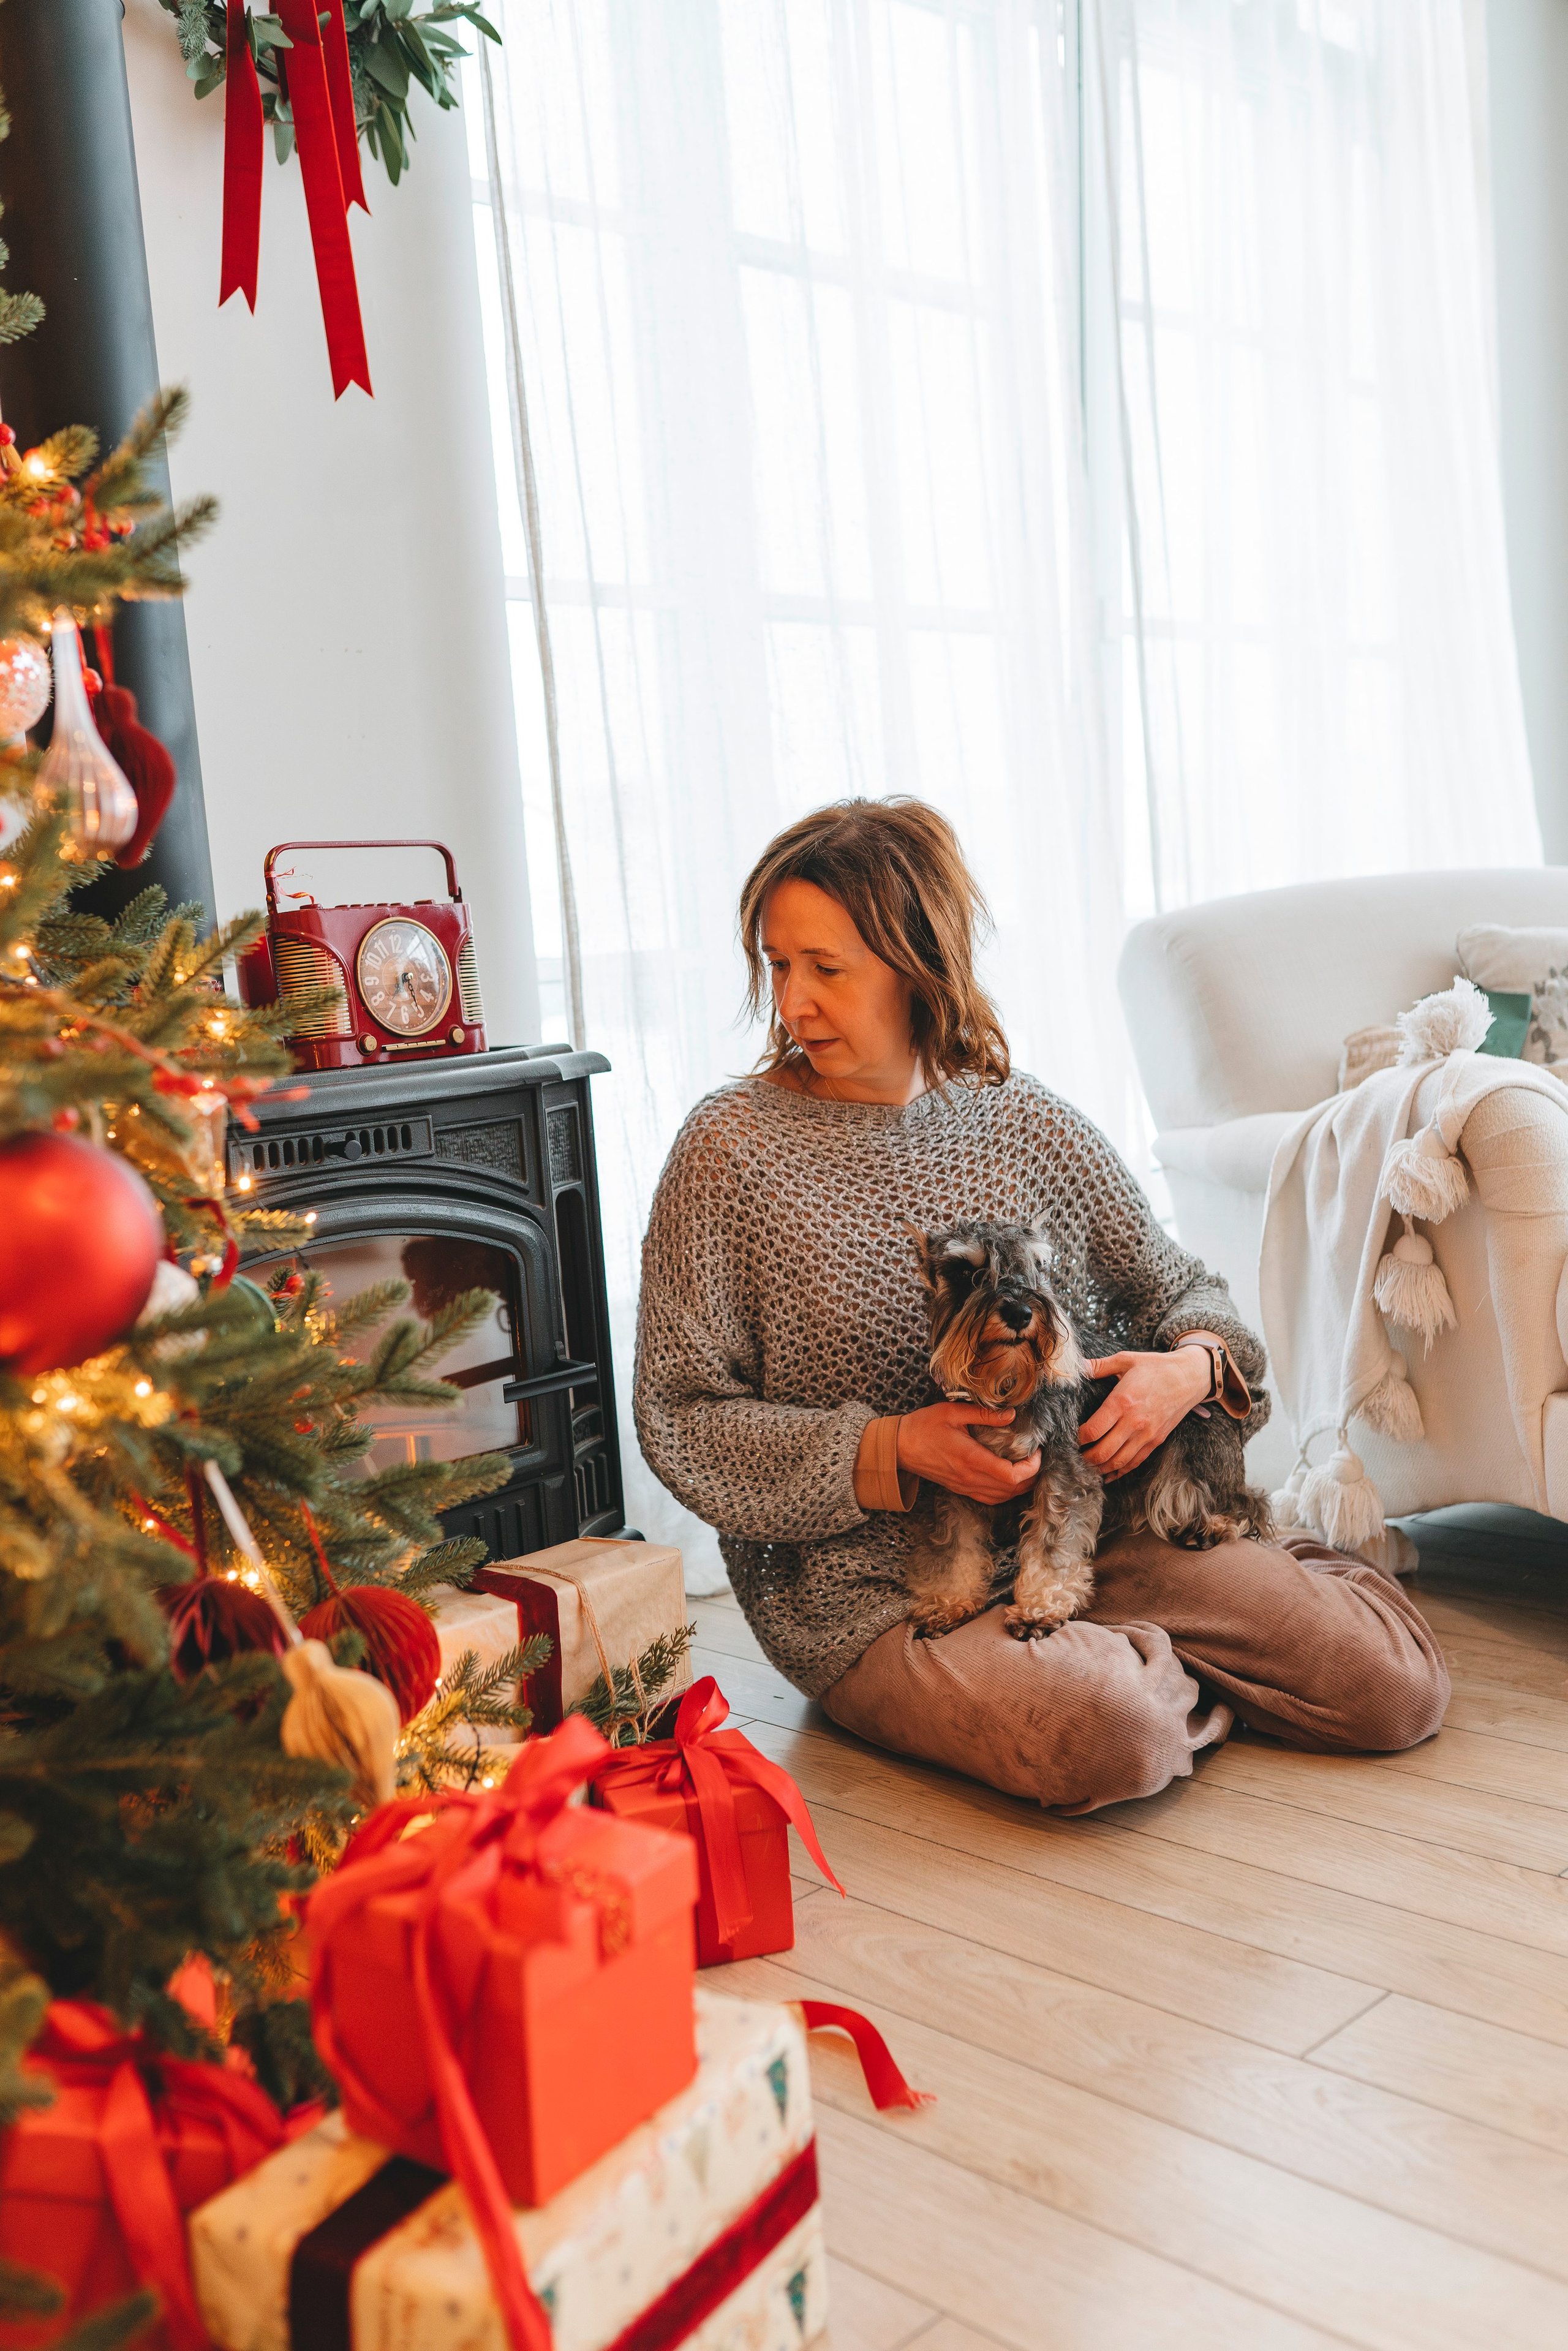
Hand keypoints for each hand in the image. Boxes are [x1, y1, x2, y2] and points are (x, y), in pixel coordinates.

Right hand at [896, 1401, 1040, 1504]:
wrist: (899, 1447)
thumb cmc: (924, 1426)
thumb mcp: (953, 1412)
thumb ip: (984, 1414)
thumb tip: (1011, 1414)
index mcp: (971, 1459)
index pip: (1011, 1475)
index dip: (1031, 1467)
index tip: (1037, 1451)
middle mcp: (970, 1478)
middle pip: (1011, 1490)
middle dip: (1031, 1477)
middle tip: (1037, 1458)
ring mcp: (965, 1486)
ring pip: (1002, 1497)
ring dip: (1020, 1487)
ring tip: (1028, 1468)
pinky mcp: (960, 1488)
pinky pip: (989, 1499)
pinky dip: (1005, 1493)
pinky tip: (1010, 1480)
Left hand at [1078, 1348, 1210, 1480]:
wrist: (1190, 1377)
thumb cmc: (1156, 1367)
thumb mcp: (1126, 1360)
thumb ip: (1099, 1365)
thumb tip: (1076, 1365)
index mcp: (1122, 1401)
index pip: (1092, 1430)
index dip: (1078, 1439)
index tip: (1072, 1437)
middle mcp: (1134, 1422)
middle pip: (1103, 1452)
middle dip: (1085, 1458)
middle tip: (1075, 1456)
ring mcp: (1147, 1434)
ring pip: (1118, 1462)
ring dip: (1100, 1468)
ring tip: (1087, 1466)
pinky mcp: (1156, 1441)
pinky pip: (1135, 1463)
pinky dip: (1120, 1471)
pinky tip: (1108, 1474)